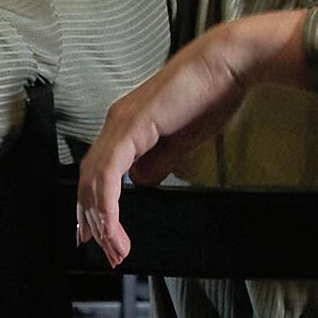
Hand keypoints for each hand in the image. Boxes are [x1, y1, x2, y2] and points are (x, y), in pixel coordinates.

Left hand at [75, 9, 306, 266]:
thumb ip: (158, 162)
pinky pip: (109, 172)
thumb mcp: (181, 141)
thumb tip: (141, 182)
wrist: (227, 64)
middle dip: (95, 221)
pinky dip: (107, 203)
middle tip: (108, 252)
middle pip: (91, 179)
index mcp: (127, 124)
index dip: (96, 206)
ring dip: (102, 219)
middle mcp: (117, 122)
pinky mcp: (132, 126)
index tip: (100, 235)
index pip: (100, 172)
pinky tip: (111, 225)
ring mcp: (121, 122)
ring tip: (115, 248)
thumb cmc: (211, 95)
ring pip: (95, 179)